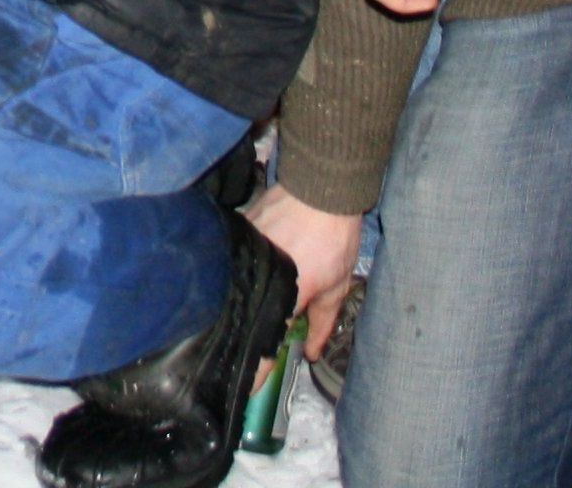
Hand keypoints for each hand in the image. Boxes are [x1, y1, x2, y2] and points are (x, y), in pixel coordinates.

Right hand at [245, 184, 363, 357]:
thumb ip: (323, 323)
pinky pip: (235, 258)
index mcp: (286, 294)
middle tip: (244, 339)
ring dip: (242, 294)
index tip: (244, 383)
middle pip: (244, 310)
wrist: (321, 188)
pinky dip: (239, 268)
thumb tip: (313, 354)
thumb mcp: (337, 286)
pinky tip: (244, 270)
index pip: (264, 340)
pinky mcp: (239, 230)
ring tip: (245, 301)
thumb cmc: (333, 238)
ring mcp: (246, 250)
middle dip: (244, 327)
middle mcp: (260, 273)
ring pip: (237, 283)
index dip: (255, 366)